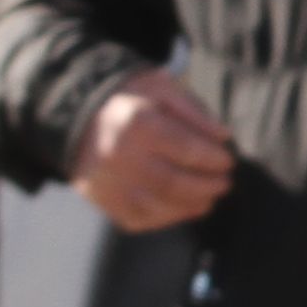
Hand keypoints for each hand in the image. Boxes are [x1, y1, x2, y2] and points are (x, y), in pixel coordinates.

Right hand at [69, 70, 234, 232]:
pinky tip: (186, 208)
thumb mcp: (160, 88)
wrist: (78, 118)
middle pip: (176, 182)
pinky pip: (141, 219)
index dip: (214, 159)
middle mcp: (120, 156)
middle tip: (224, 183)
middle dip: (208, 186)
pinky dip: (169, 217)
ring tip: (209, 197)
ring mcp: (110, 183)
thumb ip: (194, 111)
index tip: (227, 161)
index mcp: (138, 124)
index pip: (188, 150)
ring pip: (160, 206)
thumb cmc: (129, 101)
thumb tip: (222, 137)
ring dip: (193, 205)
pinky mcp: (105, 201)